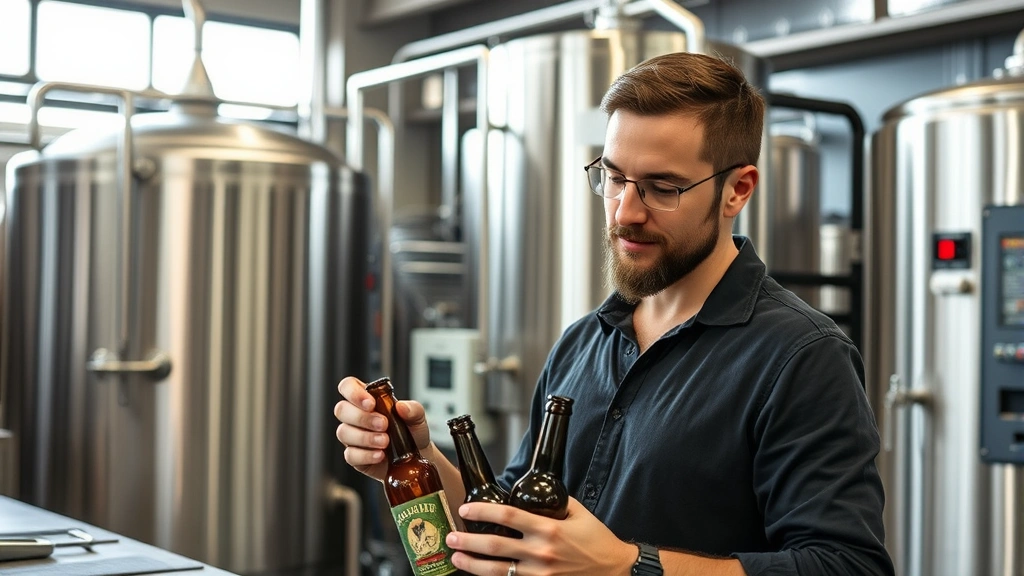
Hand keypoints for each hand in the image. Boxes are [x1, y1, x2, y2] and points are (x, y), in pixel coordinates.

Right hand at [334, 376, 432, 480]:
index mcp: (367, 399)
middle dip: (362, 417)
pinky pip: (350, 455)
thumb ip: (413, 409)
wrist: (416, 458)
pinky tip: (379, 455)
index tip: (371, 403)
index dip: (353, 392)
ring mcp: (353, 437)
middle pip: (341, 409)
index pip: (348, 386)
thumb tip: (402, 406)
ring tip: (385, 441)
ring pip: (343, 432)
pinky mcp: (354, 456)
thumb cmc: (411, 433)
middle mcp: (356, 416)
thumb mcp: (418, 417)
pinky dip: (365, 455)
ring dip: (365, 437)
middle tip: (384, 424)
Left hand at [445, 498, 635, 575]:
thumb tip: (532, 492)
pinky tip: (480, 575)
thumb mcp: (578, 513)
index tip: (466, 509)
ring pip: (498, 571)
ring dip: (472, 565)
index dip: (482, 512)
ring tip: (457, 558)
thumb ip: (554, 502)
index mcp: (549, 529)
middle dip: (468, 542)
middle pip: (495, 546)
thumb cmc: (598, 542)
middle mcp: (542, 553)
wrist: (616, 571)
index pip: (507, 516)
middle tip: (451, 537)